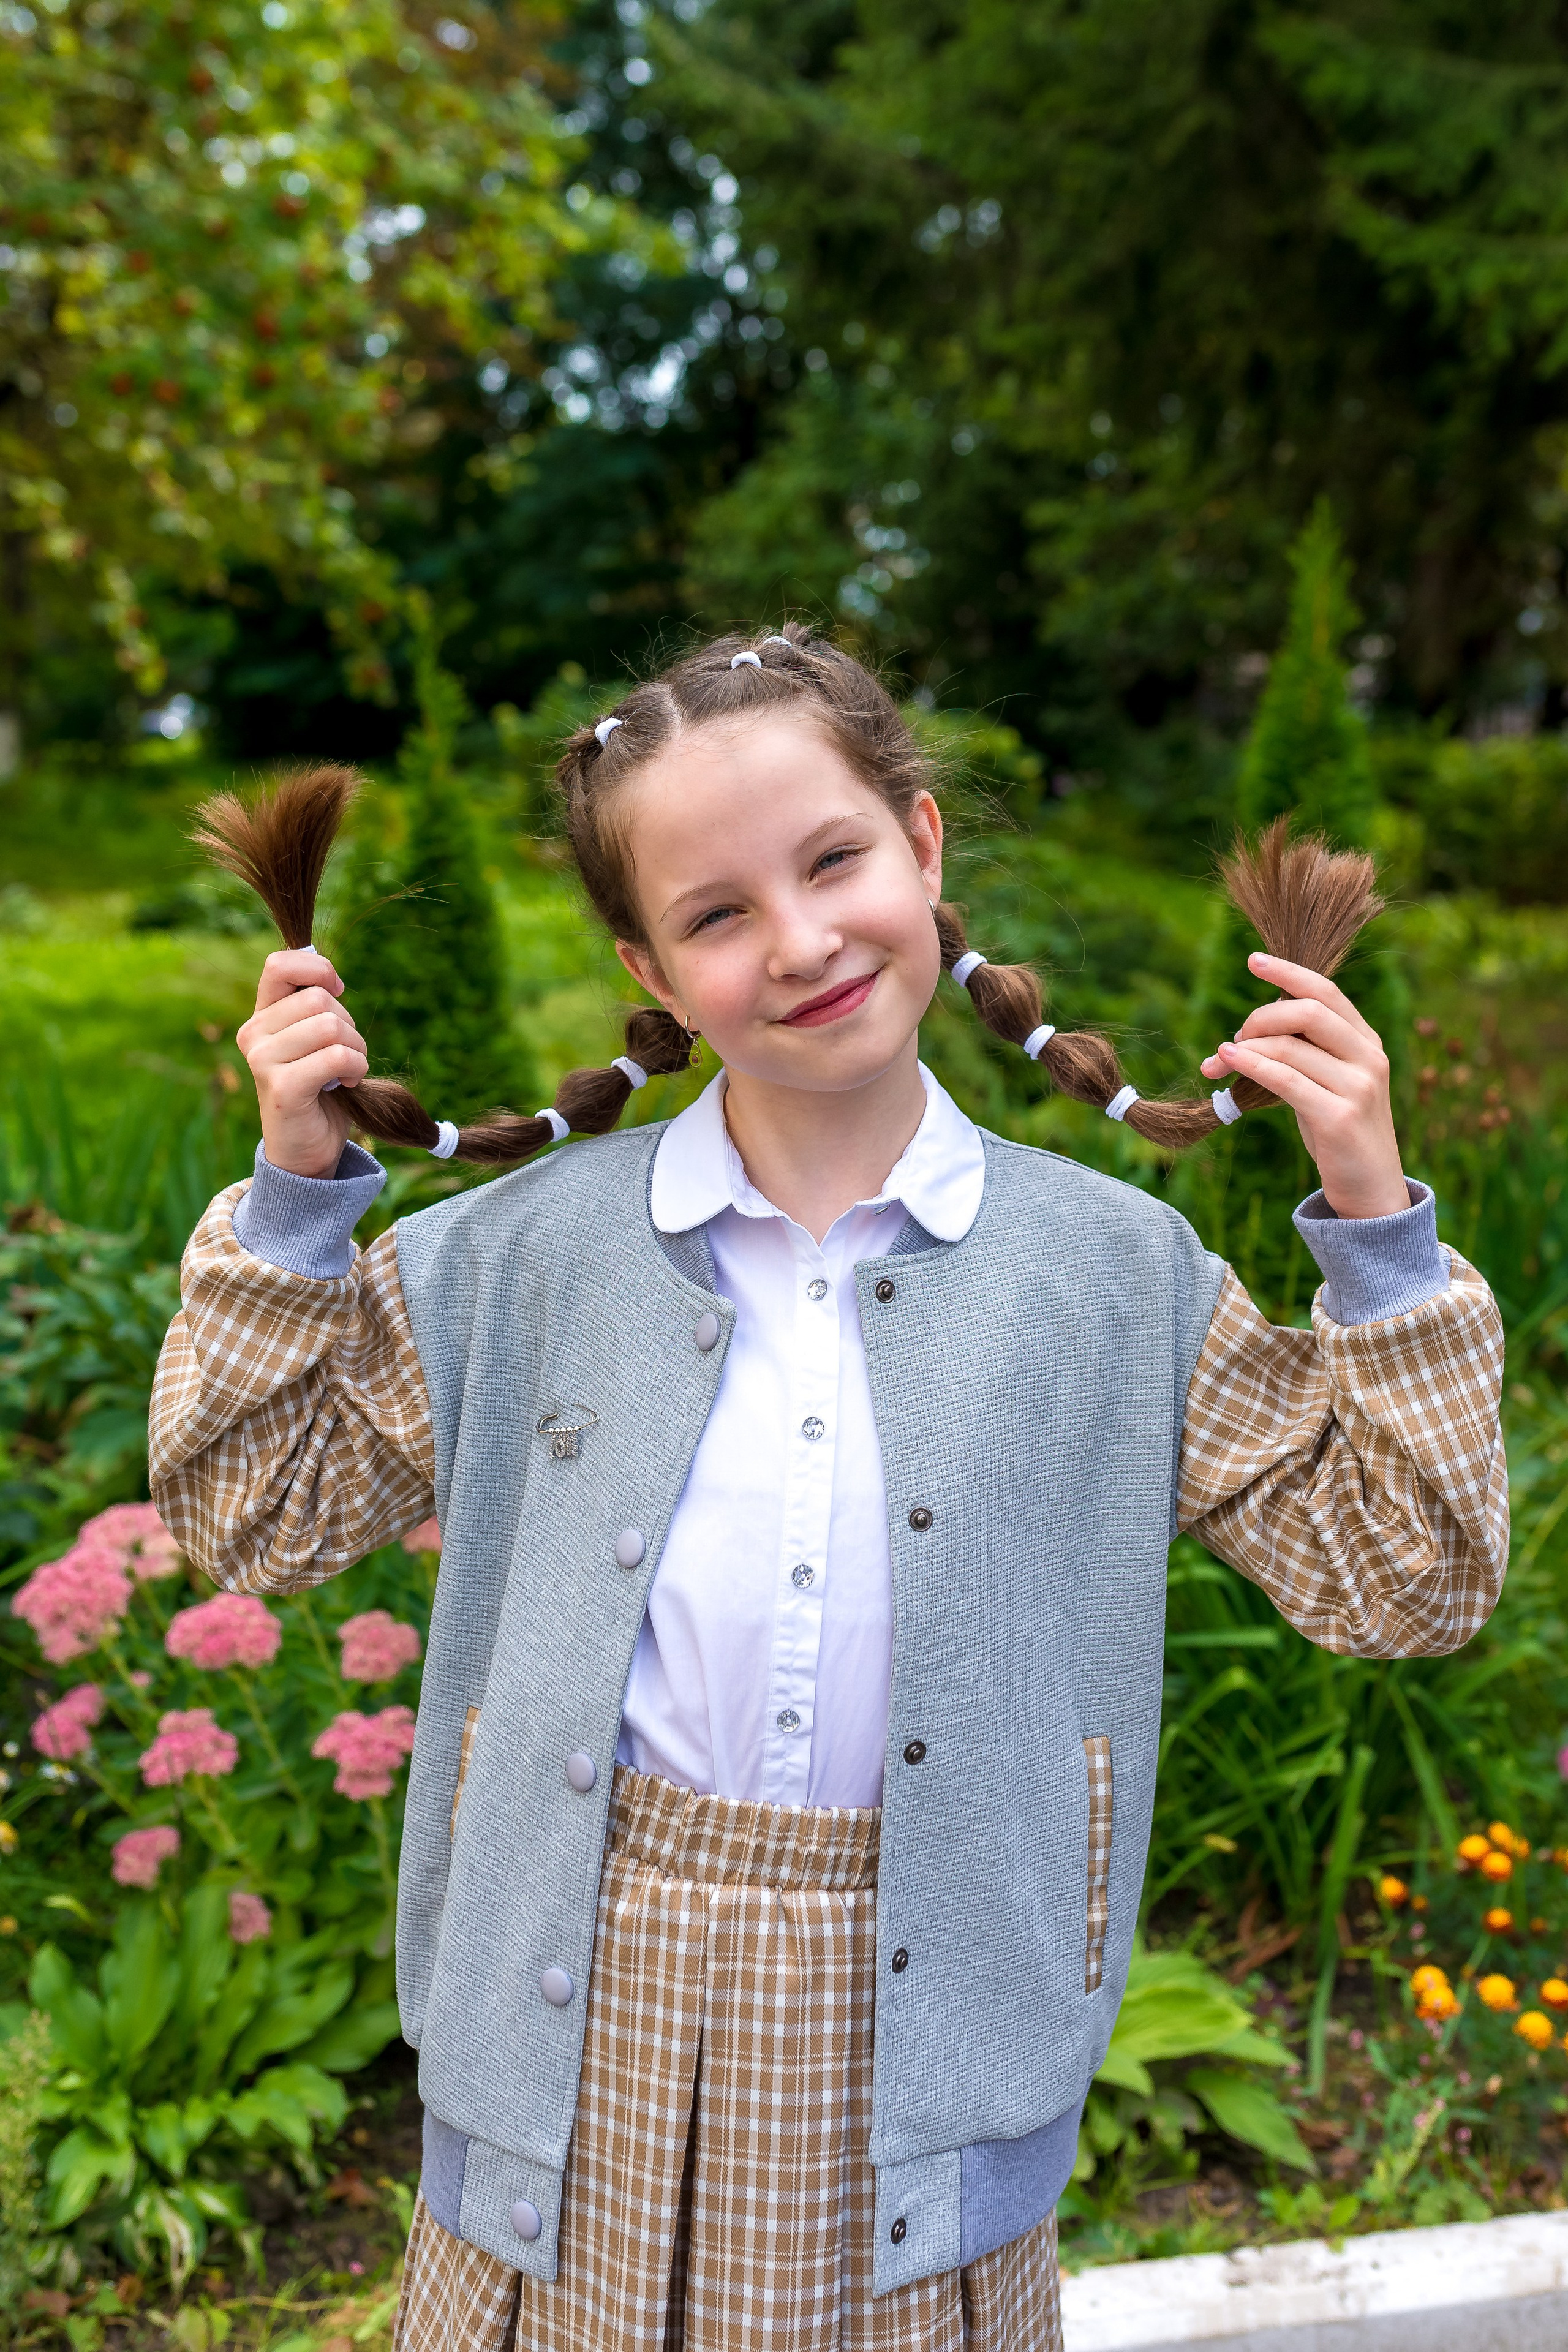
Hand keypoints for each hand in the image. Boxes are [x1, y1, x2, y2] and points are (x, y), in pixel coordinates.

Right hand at [236, 949, 368, 1178]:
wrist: (306, 1150)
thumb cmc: (318, 1091)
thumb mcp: (315, 1041)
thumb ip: (315, 1007)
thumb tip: (330, 977)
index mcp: (261, 1017)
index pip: (279, 964)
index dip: (318, 969)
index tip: (338, 992)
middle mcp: (254, 1034)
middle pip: (319, 998)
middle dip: (349, 1025)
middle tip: (347, 1055)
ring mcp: (263, 1060)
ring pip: (331, 1026)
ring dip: (357, 1049)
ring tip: (348, 1071)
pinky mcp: (281, 1087)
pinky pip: (336, 1056)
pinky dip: (355, 1068)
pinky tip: (347, 1083)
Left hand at [1200, 952, 1409, 1219]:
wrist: (1371, 1191)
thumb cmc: (1339, 1135)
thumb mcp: (1326, 1085)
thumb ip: (1301, 1055)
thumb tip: (1244, 1034)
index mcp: (1367, 1042)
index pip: (1327, 992)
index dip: (1289, 972)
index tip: (1253, 961)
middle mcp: (1368, 1058)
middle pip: (1307, 1011)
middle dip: (1259, 1017)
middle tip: (1232, 1037)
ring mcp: (1358, 1087)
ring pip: (1289, 1046)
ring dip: (1245, 1048)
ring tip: (1220, 1059)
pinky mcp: (1339, 1116)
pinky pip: (1284, 1079)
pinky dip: (1250, 1065)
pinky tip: (1226, 1061)